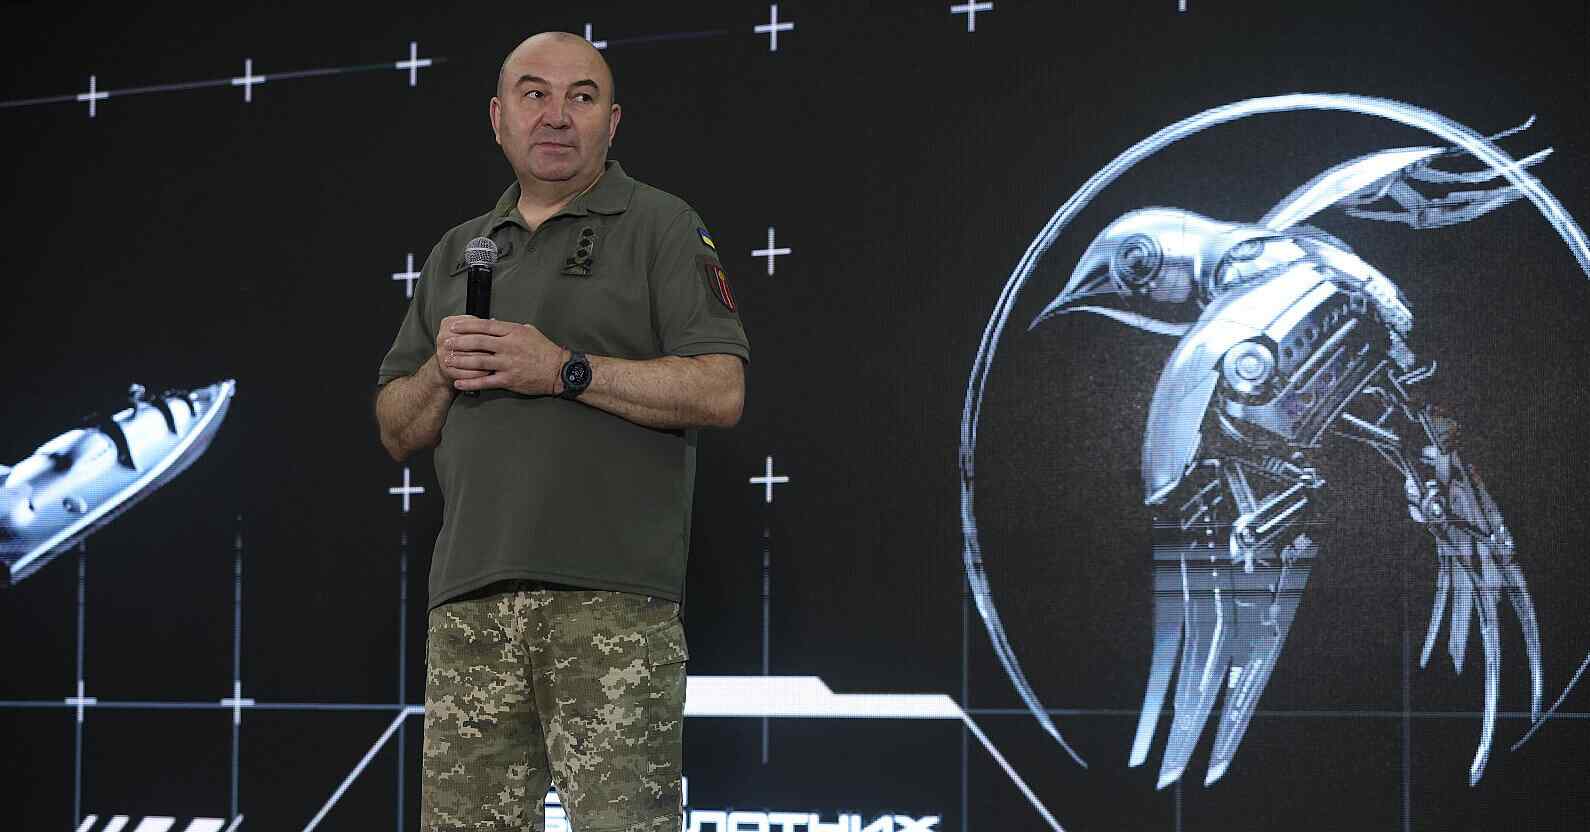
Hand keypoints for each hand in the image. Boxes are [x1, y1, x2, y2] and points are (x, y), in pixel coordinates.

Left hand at [441, 317, 566, 395]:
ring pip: (478, 361)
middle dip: (459, 342)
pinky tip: (459, 382)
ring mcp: (508, 364)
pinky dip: (470, 382)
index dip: (467, 326)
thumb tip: (493, 323)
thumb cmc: (544, 350)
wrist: (558, 371)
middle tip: (446, 342)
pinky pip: (485, 381)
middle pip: (478, 342)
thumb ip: (510, 327)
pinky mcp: (509, 380)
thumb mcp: (529, 331)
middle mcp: (509, 347)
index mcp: (513, 332)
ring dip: (460, 361)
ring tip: (447, 360)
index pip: (485, 326)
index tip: (454, 326)